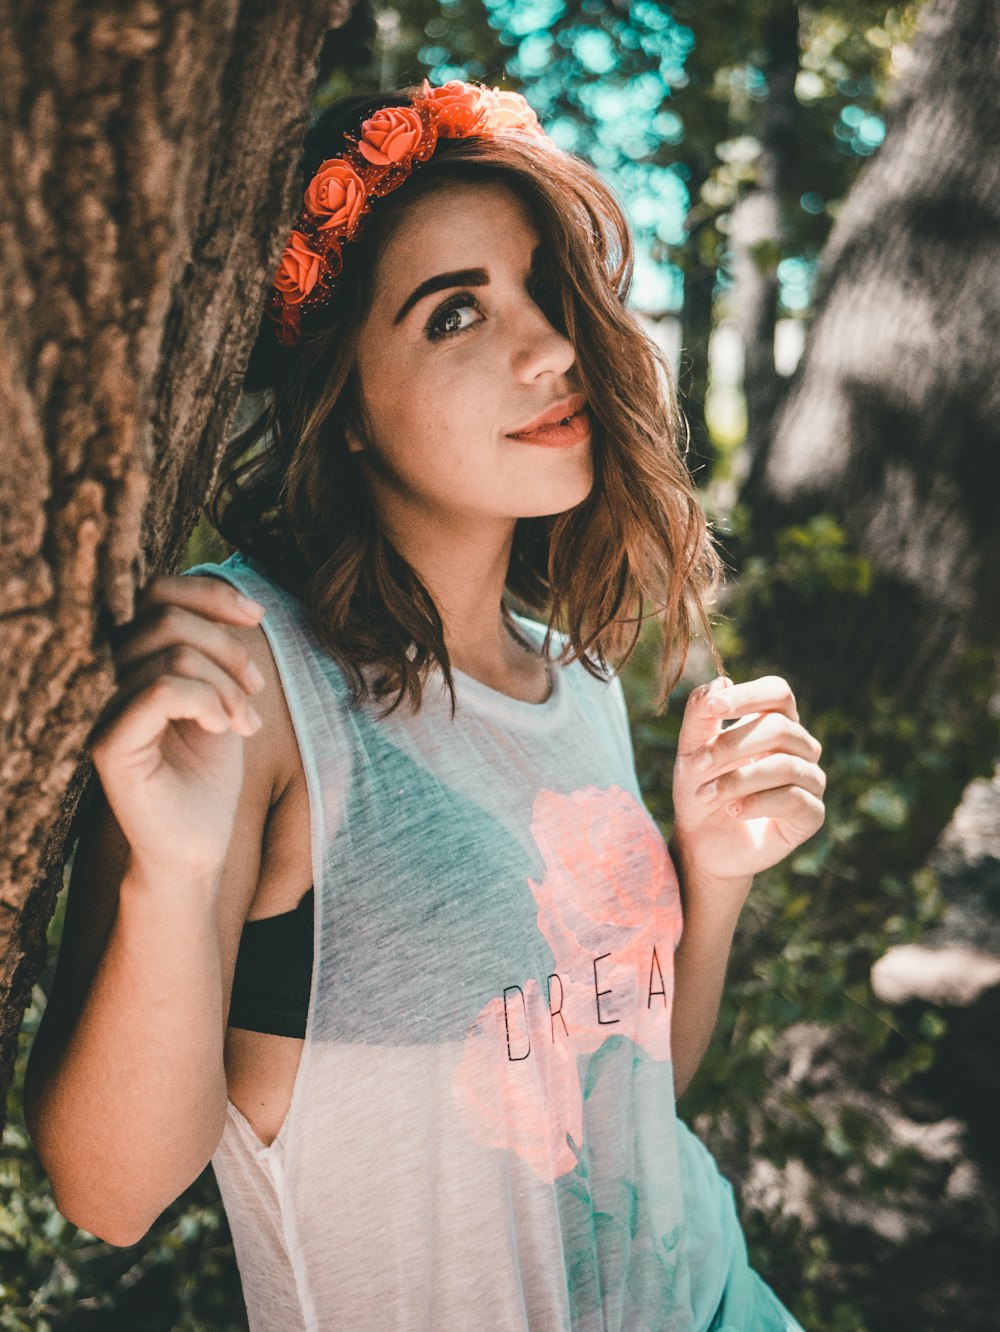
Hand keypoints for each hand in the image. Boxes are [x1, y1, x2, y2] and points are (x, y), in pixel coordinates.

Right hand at [86, 574, 268, 882]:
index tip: (258, 615)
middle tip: (257, 691)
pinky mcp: (109, 744)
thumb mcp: (222, 700)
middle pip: (165, 615)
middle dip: (228, 647)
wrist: (198, 847)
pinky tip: (224, 729)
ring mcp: (101, 710)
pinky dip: (207, 702)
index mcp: (128, 660)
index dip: (210, 593)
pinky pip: (161, 690)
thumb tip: (239, 603)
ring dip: (226, 684)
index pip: (156, 593)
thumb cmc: (208, 777)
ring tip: (245, 723)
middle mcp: (105, 678)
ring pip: (171, 654)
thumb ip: (214, 653)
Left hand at [669, 674, 825, 900]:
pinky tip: (733, 811)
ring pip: (784, 766)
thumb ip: (701, 716)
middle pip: (779, 728)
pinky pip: (793, 799)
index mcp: (776, 722)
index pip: (778, 693)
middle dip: (730, 745)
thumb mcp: (691, 750)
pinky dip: (757, 803)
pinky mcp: (811, 814)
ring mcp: (810, 780)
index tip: (713, 709)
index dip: (749, 696)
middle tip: (695, 764)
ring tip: (706, 794)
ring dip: (737, 780)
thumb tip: (721, 681)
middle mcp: (800, 747)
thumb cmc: (700, 788)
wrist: (701, 844)